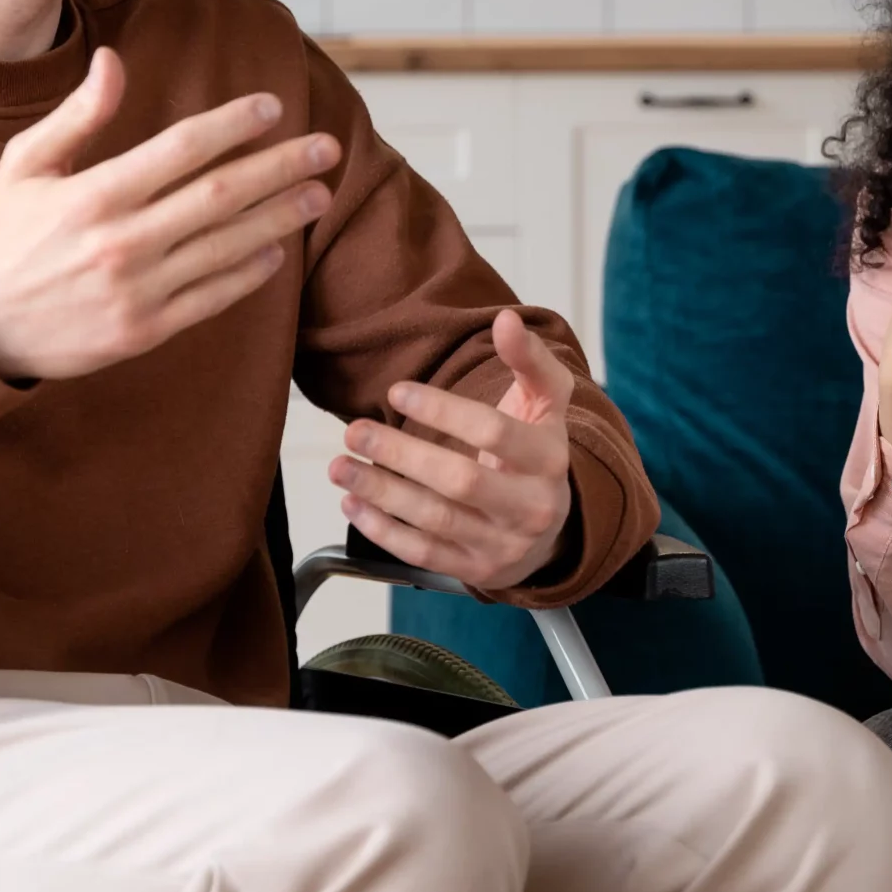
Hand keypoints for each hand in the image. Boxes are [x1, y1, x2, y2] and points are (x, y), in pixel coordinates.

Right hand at [0, 48, 340, 381]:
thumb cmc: (3, 235)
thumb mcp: (24, 164)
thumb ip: (77, 115)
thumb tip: (114, 60)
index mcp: (92, 194)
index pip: (180, 148)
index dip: (232, 124)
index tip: (273, 107)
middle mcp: (120, 242)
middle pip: (219, 195)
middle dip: (280, 167)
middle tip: (326, 148)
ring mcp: (136, 290)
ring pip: (226, 246)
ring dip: (279, 218)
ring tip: (318, 194)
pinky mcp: (144, 331)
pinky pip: (211, 298)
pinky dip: (248, 273)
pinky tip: (277, 250)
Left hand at [329, 310, 576, 595]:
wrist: (551, 529)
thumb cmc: (536, 453)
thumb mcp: (545, 404)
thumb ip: (529, 360)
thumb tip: (506, 320)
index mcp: (549, 459)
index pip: (492, 432)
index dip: (441, 411)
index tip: (396, 392)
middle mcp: (532, 507)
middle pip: (460, 480)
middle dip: (401, 455)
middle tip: (353, 430)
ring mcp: (504, 544)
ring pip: (436, 520)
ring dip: (381, 492)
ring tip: (340, 467)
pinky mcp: (477, 571)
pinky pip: (424, 554)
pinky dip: (383, 530)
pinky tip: (353, 503)